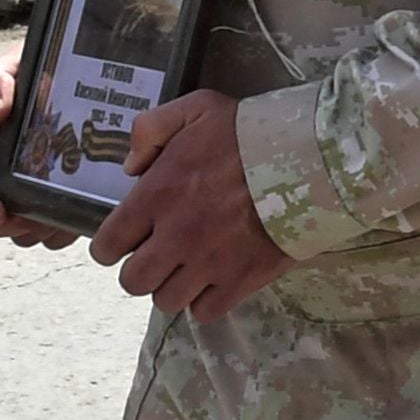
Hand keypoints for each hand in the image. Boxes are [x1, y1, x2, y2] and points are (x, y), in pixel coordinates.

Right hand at [0, 62, 81, 249]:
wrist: (73, 72)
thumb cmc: (37, 68)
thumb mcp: (14, 65)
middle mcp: (0, 173)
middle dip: (10, 224)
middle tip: (40, 214)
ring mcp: (26, 188)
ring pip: (22, 230)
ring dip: (38, 230)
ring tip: (62, 214)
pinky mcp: (53, 197)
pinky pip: (52, 232)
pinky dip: (62, 231)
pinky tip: (80, 215)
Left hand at [92, 89, 292, 318]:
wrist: (312, 157)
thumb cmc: (251, 131)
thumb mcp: (196, 108)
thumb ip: (150, 129)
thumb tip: (131, 169)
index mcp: (156, 195)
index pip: (107, 246)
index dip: (110, 246)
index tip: (125, 240)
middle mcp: (175, 237)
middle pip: (133, 282)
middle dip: (140, 270)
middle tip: (159, 254)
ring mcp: (209, 263)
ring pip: (167, 301)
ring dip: (173, 286)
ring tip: (189, 268)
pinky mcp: (242, 279)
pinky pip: (206, 311)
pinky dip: (205, 300)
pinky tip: (215, 279)